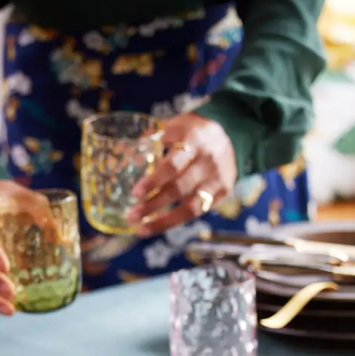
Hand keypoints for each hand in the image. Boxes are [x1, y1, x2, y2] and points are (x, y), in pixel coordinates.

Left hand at [127, 113, 236, 236]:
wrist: (231, 135)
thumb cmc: (193, 132)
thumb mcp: (175, 125)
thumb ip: (152, 138)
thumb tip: (123, 154)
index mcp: (194, 141)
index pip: (173, 165)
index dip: (154, 181)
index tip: (136, 194)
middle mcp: (208, 161)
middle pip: (179, 189)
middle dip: (153, 205)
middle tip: (132, 216)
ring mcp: (217, 179)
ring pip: (190, 207)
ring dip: (163, 221)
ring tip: (142, 229)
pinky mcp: (222, 192)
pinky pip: (198, 212)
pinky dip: (176, 220)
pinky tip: (158, 225)